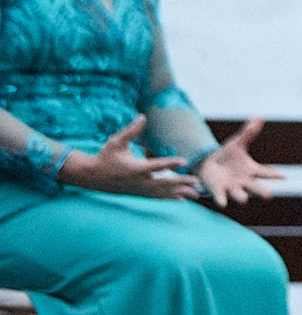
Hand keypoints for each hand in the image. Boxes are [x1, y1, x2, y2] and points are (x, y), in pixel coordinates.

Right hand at [55, 117, 199, 198]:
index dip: (169, 163)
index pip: (154, 165)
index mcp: (134, 168)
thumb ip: (131, 130)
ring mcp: (138, 189)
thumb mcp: (116, 141)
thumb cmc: (105, 156)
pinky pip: (156, 196)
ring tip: (196, 194)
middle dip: (181, 183)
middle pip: (163, 183)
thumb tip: (142, 116)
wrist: (91, 176)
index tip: (183, 161)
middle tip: (198, 182)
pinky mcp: (138, 193)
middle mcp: (138, 181)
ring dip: (180, 193)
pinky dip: (170, 197)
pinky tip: (183, 198)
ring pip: (162, 193)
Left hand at [197, 120, 283, 205]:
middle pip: (255, 187)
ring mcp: (231, 187)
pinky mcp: (218, 190)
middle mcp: (244, 181)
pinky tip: (222, 204)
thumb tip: (258, 117)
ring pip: (238, 194)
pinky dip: (221, 200)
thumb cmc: (228, 156)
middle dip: (261, 192)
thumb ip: (248, 132)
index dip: (274, 175)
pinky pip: (220, 196)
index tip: (283, 177)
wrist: (209, 165)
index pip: (265, 173)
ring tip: (243, 200)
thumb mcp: (238, 143)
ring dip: (241, 197)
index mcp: (251, 170)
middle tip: (268, 196)